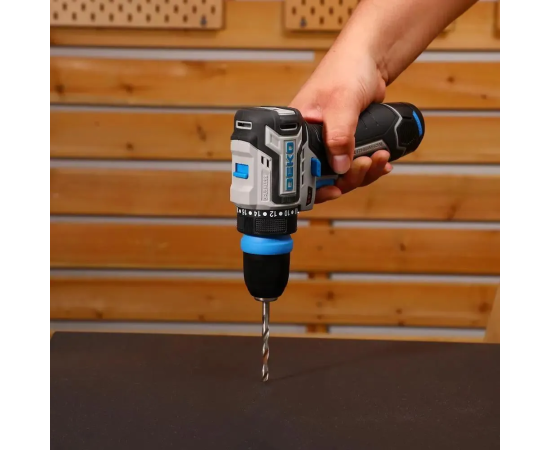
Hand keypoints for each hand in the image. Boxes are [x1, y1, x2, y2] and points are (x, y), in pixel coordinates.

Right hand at [289, 44, 392, 203]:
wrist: (369, 60)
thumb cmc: (345, 70)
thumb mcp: (341, 103)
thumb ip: (339, 135)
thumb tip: (340, 167)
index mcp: (297, 131)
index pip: (299, 169)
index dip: (316, 185)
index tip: (336, 188)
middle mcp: (310, 140)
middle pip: (324, 177)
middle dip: (348, 177)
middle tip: (363, 164)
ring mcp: (329, 143)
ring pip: (343, 173)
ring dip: (364, 172)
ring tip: (379, 158)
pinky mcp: (346, 142)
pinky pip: (355, 164)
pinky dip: (370, 166)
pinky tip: (381, 161)